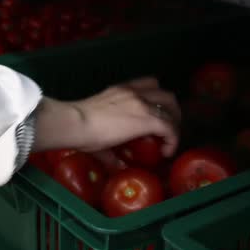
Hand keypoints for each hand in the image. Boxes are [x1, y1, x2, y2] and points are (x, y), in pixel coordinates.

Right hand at [33, 77, 179, 156]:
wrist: (75, 123)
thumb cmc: (78, 126)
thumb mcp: (97, 128)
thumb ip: (109, 145)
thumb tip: (116, 165)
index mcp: (121, 90)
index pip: (149, 84)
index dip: (157, 99)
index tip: (156, 116)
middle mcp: (134, 92)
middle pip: (166, 94)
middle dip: (171, 110)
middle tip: (167, 127)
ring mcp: (142, 104)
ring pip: (171, 108)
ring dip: (174, 123)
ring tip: (169, 138)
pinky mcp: (147, 119)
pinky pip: (170, 128)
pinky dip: (172, 140)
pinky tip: (166, 151)